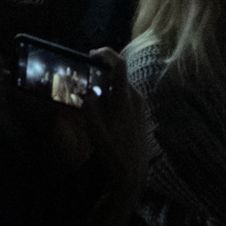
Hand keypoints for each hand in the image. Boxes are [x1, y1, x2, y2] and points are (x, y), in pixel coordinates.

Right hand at [80, 48, 142, 186]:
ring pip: (121, 86)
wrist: (133, 171)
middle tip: (84, 80)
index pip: (119, 65)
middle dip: (101, 73)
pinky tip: (103, 111)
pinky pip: (125, 96)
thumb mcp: (96, 132)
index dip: (106, 54)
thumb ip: (90, 109)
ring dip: (106, 87)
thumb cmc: (114, 152)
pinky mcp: (140, 112)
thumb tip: (88, 91)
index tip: (92, 54)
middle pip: (118, 75)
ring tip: (91, 98)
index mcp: (125, 99)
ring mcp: (140, 105)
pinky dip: (113, 96)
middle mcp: (135, 97)